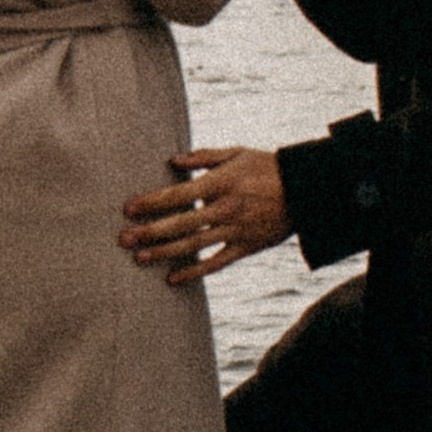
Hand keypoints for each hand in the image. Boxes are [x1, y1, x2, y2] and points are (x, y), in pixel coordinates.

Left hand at [121, 145, 289, 285]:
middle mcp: (227, 208)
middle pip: (181, 223)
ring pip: (194, 245)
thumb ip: (204, 156)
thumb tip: (173, 160)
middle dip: (150, 231)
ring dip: (164, 252)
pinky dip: (194, 272)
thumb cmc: (267, 166)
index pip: (179, 194)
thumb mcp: (237, 153)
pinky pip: (216, 263)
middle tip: (124, 239)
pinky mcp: (246, 247)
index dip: (152, 202)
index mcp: (222, 182)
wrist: (307, 190)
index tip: (129, 209)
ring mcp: (237, 229)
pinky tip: (172, 278)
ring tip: (140, 258)